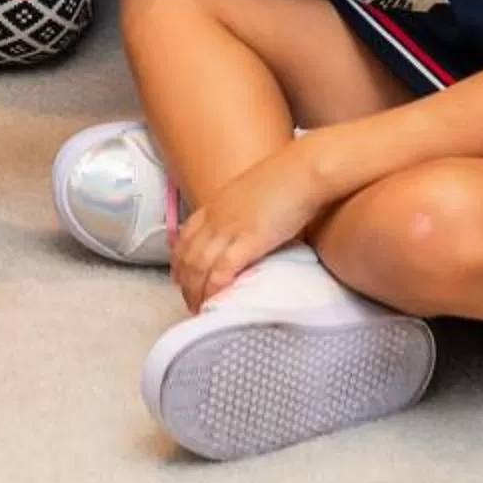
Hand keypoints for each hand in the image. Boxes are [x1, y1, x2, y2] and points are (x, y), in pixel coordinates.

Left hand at [171, 151, 326, 310]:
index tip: (181, 279)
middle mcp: (215, 218)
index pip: (184, 238)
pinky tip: (214, 302)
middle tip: (191, 304)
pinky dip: (214, 289)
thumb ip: (246, 215)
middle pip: (187, 257)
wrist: (303, 170)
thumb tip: (254, 232)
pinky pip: (221, 270)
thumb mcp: (255, 196)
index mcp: (215, 205)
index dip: (179, 262)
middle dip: (185, 284)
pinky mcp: (248, 240)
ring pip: (199, 267)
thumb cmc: (288, 180)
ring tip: (200, 311)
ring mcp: (229, 228)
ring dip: (196, 293)